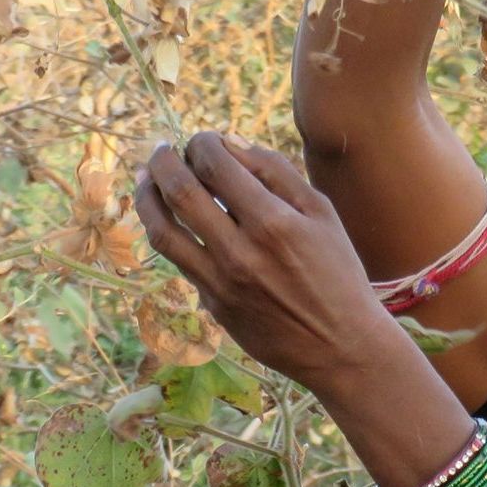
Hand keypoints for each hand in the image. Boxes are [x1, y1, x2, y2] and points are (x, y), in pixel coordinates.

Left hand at [133, 132, 407, 398]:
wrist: (340, 346)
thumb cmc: (338, 272)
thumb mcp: (321, 213)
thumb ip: (276, 173)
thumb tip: (231, 144)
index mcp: (272, 222)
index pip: (216, 165)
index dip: (201, 143)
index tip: (202, 140)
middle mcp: (240, 252)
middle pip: (179, 193)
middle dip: (163, 162)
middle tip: (161, 150)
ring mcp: (220, 283)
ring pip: (163, 232)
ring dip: (147, 198)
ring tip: (146, 180)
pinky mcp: (213, 306)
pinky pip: (179, 263)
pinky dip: (170, 233)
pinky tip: (170, 219)